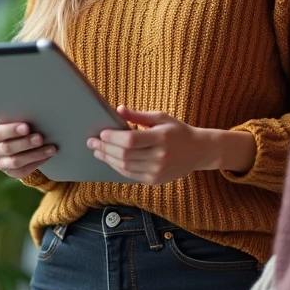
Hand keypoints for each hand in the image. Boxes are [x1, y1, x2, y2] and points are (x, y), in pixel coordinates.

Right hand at [0, 121, 56, 178]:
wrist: (22, 142)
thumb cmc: (21, 126)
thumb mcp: (18, 121)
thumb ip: (21, 118)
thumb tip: (36, 114)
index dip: (11, 130)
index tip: (26, 127)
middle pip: (7, 148)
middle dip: (26, 142)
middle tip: (40, 138)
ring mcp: (1, 162)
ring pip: (16, 161)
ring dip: (35, 154)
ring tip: (50, 148)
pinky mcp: (11, 172)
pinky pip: (22, 171)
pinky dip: (36, 163)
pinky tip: (47, 156)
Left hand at [87, 106, 255, 184]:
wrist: (198, 152)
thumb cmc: (178, 131)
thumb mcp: (161, 118)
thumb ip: (138, 116)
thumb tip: (118, 109)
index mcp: (162, 138)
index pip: (131, 140)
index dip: (113, 138)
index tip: (101, 133)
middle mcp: (160, 157)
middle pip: (125, 155)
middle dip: (105, 148)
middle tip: (91, 142)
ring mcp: (157, 171)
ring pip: (125, 167)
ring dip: (108, 159)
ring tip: (97, 151)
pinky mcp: (155, 180)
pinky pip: (131, 175)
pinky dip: (117, 167)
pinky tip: (110, 159)